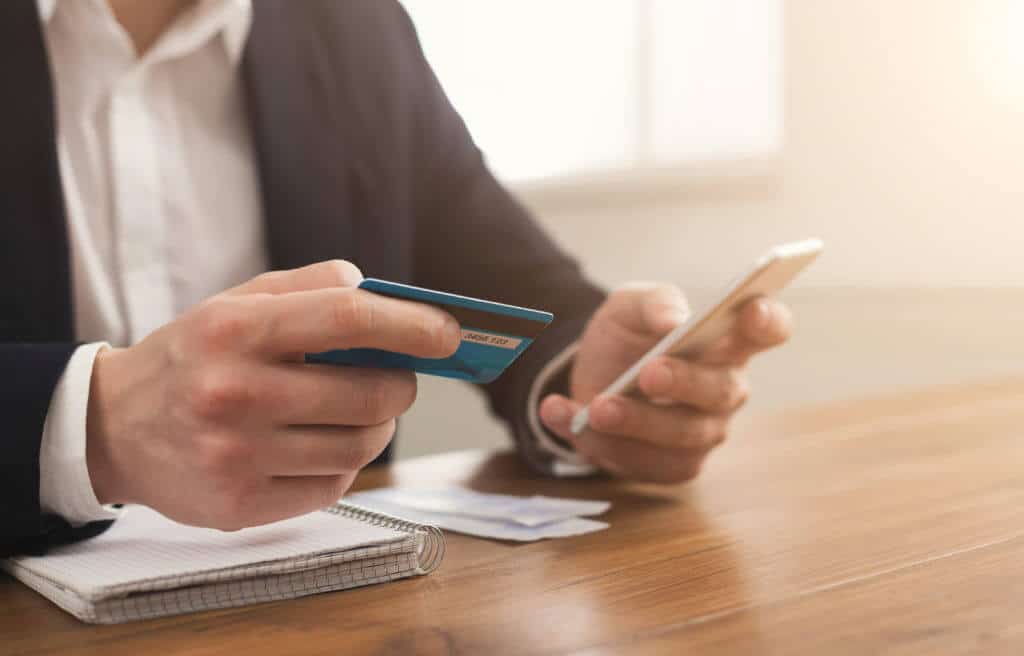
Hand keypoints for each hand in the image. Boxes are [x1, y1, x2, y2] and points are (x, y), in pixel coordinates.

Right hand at [85, 261, 459, 529]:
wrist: (114, 428)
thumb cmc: (194, 356)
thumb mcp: (237, 302)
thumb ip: (311, 286)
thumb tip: (382, 293)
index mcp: (235, 329)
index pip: (347, 318)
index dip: (411, 325)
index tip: (450, 334)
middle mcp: (235, 393)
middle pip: (369, 395)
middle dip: (401, 386)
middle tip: (397, 379)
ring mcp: (237, 456)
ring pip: (361, 446)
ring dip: (377, 427)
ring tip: (357, 412)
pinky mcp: (240, 505)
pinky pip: (334, 485)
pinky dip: (342, 464)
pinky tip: (317, 446)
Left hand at [539, 283, 791, 482]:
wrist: (590, 376)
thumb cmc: (627, 337)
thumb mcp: (629, 306)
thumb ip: (652, 302)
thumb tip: (672, 318)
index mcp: (729, 341)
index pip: (769, 329)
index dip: (768, 321)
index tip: (749, 309)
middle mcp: (725, 390)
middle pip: (720, 390)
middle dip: (684, 382)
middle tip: (649, 373)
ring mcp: (702, 433)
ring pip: (680, 436)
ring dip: (635, 422)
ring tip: (596, 407)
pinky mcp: (671, 466)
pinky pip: (638, 462)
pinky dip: (594, 441)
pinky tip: (559, 415)